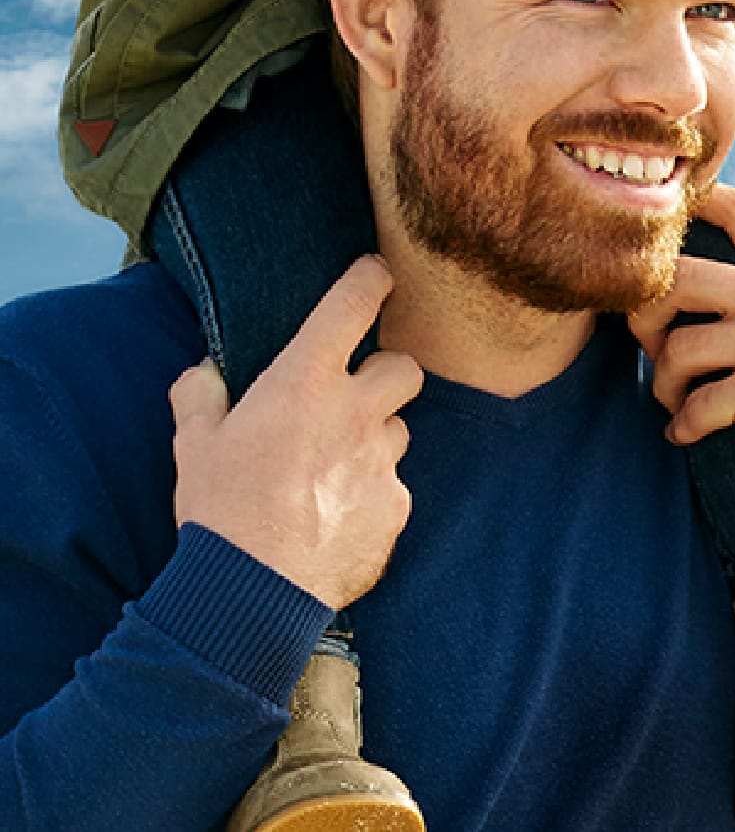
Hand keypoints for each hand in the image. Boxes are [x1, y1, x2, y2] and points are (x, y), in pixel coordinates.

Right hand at [170, 256, 422, 609]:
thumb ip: (199, 399)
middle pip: (403, 366)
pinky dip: (373, 495)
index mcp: (305, 382)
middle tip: (354, 398)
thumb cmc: (220, 513)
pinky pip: (394, 487)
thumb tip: (202, 373)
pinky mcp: (396, 505)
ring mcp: (382, 458)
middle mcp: (356, 410)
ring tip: (334, 471)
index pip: (354, 303)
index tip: (376, 275)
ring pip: (401, 428)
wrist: (249, 595)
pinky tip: (337, 518)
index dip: (371, 280)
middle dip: (385, 376)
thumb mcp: (194, 448)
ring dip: (377, 439)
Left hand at [628, 183, 734, 497]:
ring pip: (676, 346)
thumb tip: (725, 272)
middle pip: (679, 273)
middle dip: (647, 312)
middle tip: (652, 342)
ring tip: (676, 399)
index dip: (693, 206)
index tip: (665, 233)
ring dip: (663, 381)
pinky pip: (693, 405)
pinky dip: (683, 425)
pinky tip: (689, 432)